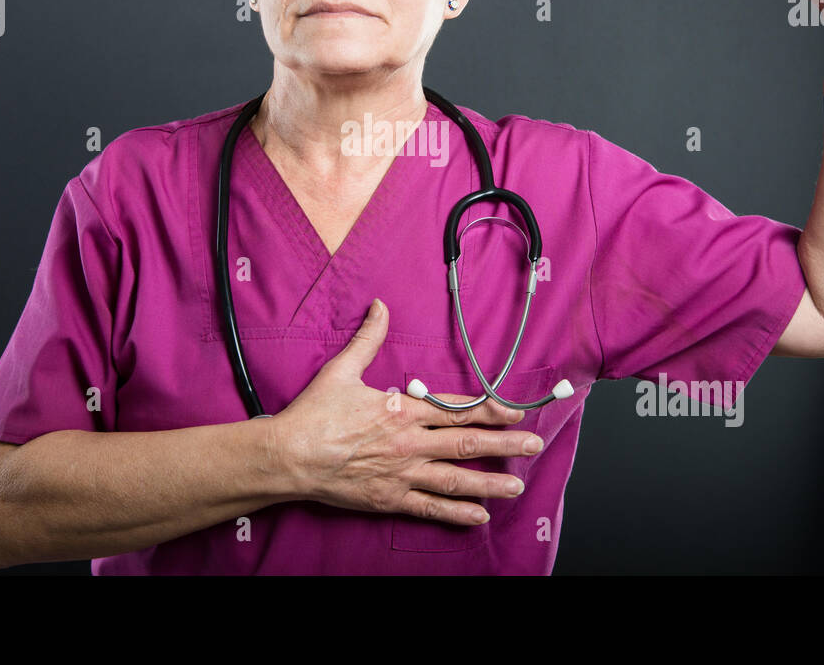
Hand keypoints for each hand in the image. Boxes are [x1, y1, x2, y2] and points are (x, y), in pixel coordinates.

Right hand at [267, 298, 542, 525]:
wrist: (289, 456)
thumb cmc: (314, 414)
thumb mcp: (342, 369)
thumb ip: (368, 339)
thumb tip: (380, 306)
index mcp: (403, 410)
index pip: (457, 411)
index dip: (490, 411)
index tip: (514, 412)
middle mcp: (410, 443)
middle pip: (466, 445)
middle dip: (504, 445)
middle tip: (534, 447)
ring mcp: (402, 474)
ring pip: (455, 480)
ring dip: (489, 483)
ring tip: (516, 487)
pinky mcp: (389, 499)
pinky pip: (429, 508)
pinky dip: (455, 513)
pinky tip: (478, 516)